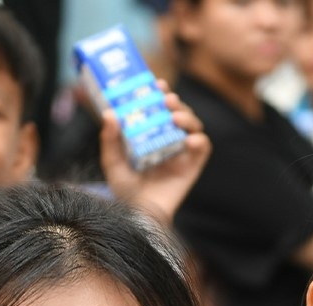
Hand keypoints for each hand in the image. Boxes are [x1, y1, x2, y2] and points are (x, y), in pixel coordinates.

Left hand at [99, 80, 210, 223]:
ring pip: (194, 126)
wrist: (138, 216)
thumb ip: (110, 140)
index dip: (161, 93)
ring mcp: (182, 153)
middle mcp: (169, 140)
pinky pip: (203, 148)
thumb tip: (109, 114)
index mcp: (152, 134)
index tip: (156, 83)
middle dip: (176, 102)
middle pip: (179, 113)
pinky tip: (189, 140)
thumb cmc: (126, 192)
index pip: (160, 108)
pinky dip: (199, 141)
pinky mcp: (192, 167)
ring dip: (188, 117)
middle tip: (166, 99)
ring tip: (175, 117)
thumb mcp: (112, 163)